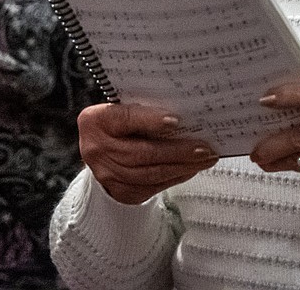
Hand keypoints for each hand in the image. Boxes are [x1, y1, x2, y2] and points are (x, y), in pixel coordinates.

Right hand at [77, 102, 219, 204]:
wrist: (98, 149)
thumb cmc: (117, 123)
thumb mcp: (121, 108)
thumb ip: (142, 110)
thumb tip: (181, 113)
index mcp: (96, 120)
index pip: (125, 119)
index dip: (150, 120)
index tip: (176, 120)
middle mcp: (96, 149)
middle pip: (141, 153)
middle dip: (177, 151)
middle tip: (203, 148)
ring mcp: (107, 174)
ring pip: (150, 174)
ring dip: (181, 167)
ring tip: (204, 159)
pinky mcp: (120, 192)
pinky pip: (152, 186)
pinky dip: (174, 177)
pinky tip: (189, 169)